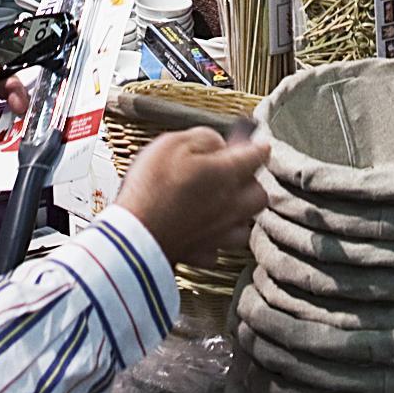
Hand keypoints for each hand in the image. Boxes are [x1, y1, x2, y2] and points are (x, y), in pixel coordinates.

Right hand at [116, 126, 269, 264]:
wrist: (133, 237)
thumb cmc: (151, 189)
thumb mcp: (174, 143)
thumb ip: (204, 138)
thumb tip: (218, 142)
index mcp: (227, 175)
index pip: (257, 156)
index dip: (257, 146)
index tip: (255, 142)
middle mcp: (230, 206)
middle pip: (260, 194)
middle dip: (252, 181)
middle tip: (237, 173)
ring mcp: (218, 234)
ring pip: (246, 225)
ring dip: (241, 213)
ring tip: (226, 204)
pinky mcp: (202, 254)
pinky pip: (220, 248)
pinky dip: (217, 239)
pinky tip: (206, 230)